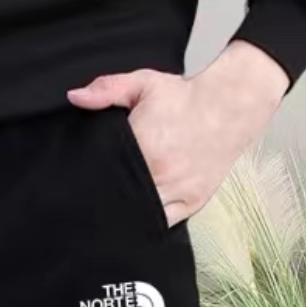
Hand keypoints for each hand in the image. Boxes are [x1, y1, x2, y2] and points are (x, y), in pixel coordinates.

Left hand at [68, 42, 288, 224]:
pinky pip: (165, 223)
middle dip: (105, 199)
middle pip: (121, 198)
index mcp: (144, 147)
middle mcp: (162, 175)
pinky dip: (150, 221)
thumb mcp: (144, 83)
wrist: (230, 105)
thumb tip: (75, 97)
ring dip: (126, 214)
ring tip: (110, 212)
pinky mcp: (193, 202)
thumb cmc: (185, 97)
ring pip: (142, 216)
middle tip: (89, 199)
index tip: (79, 180)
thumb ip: (107, 90)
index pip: (105, 172)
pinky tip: (137, 216)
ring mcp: (179, 192)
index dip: (90, 178)